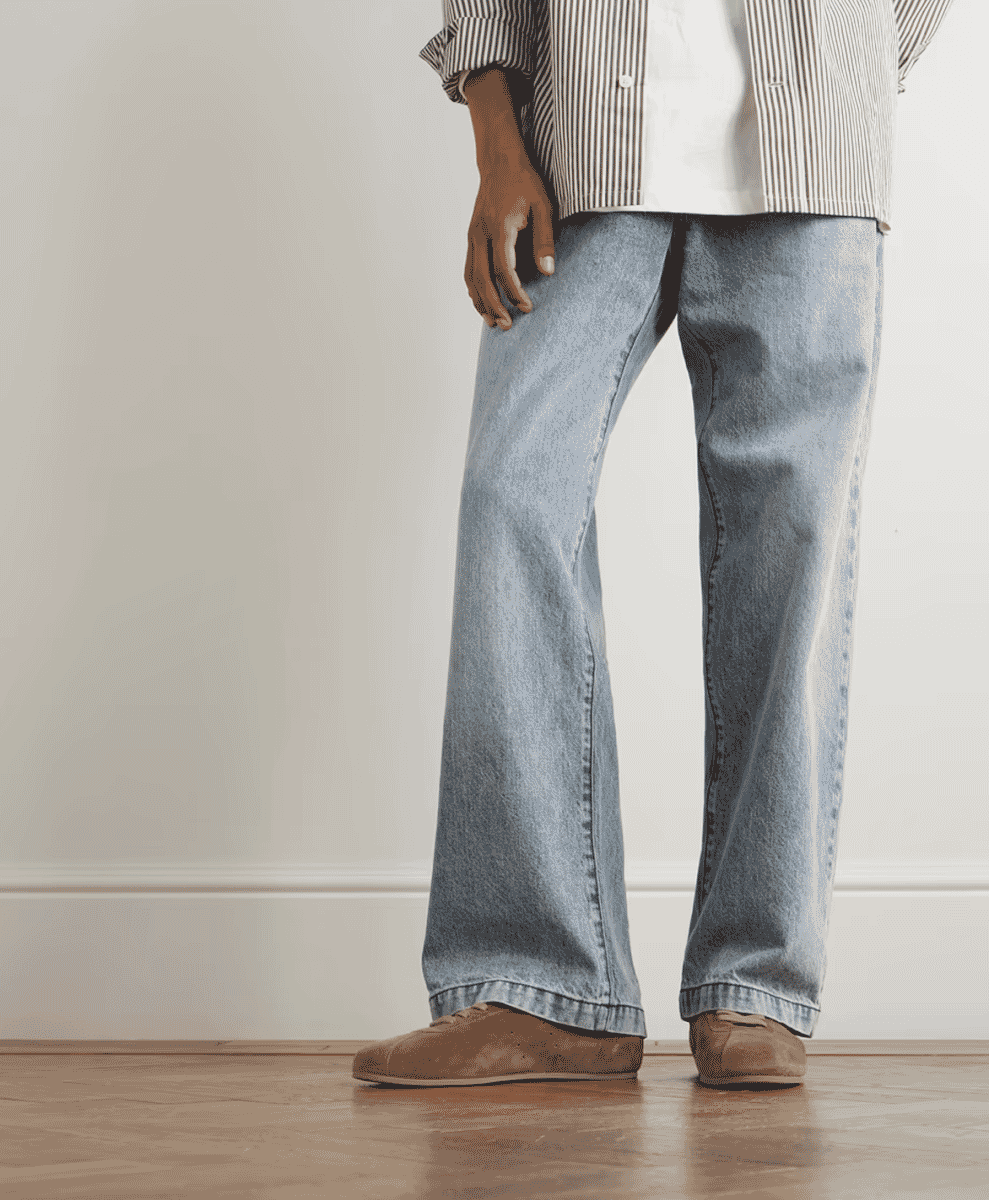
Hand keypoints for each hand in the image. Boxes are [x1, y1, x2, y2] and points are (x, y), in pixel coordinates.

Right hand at [465, 160, 555, 330]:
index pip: (504, 269)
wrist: (499, 162)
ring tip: (492, 322)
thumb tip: (547, 272)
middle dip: (494, 305)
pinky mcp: (471, 237)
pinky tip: (482, 303)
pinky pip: (468, 269)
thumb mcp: (544, 206)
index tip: (527, 306)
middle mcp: (481, 234)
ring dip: (480, 302)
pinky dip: (473, 289)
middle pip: (482, 279)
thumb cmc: (525, 183)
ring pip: (470, 277)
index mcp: (500, 227)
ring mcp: (472, 236)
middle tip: (507, 325)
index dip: (514, 292)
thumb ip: (545, 239)